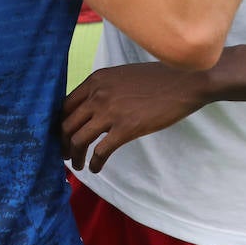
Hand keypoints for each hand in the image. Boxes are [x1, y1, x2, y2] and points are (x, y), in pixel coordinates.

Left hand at [61, 62, 209, 172]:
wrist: (185, 82)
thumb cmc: (157, 79)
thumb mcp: (122, 76)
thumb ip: (104, 88)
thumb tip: (91, 107)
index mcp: (96, 80)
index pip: (65, 105)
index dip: (60, 124)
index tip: (62, 136)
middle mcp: (98, 94)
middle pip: (67, 124)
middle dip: (63, 143)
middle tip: (65, 155)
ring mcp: (111, 111)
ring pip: (79, 140)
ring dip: (75, 156)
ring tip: (78, 166)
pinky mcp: (126, 128)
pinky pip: (100, 151)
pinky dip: (95, 163)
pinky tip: (96, 168)